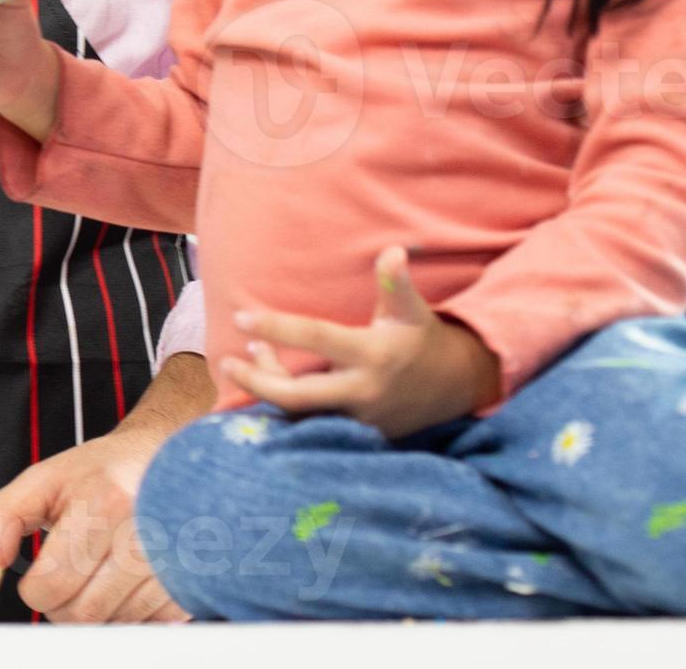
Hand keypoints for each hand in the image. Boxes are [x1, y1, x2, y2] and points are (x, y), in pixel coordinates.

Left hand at [0, 417, 186, 623]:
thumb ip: (2, 517)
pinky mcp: (191, 587)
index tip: (38, 572)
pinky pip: (145, 628)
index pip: (51, 584)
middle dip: (61, 605)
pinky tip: (124, 583)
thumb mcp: (43, 479)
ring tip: (97, 573)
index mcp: (103, 503)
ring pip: (113, 625)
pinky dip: (127, 616)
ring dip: (95, 611)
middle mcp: (144, 536)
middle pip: (82, 613)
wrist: (164, 462)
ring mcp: (173, 565)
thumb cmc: (102, 472)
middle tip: (66, 575)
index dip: (34, 586)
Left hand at [224, 246, 499, 439]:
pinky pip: (313, 427)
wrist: (458, 386)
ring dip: (268, 389)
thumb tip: (392, 250)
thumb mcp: (410, 310)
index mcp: (371, 353)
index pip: (316, 338)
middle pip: (297, 395)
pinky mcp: (358, 435)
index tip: (241, 317)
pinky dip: (287, 407)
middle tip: (226, 360)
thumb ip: (395, 284)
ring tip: (248, 359)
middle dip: (257, 380)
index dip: (277, 327)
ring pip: (300, 413)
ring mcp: (359, 419)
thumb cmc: (422, 339)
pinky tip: (268, 381)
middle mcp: (362, 391)